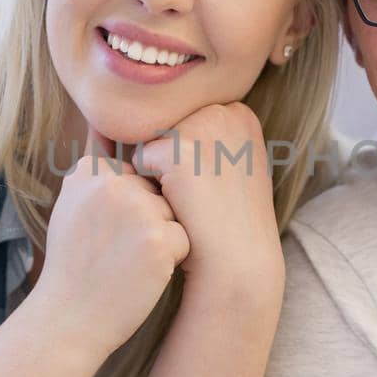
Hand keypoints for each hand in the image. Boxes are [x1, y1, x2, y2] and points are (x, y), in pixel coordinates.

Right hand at [31, 128, 190, 356]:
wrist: (69, 319)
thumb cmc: (75, 265)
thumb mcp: (71, 206)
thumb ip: (93, 171)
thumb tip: (105, 128)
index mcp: (89, 171)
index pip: (136, 173)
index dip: (128, 208)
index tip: (104, 233)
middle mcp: (112, 182)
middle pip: (158, 191)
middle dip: (148, 221)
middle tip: (116, 252)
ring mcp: (137, 208)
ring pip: (176, 212)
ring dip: (162, 239)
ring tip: (128, 262)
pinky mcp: (160, 237)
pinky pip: (186, 237)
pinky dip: (172, 259)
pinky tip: (143, 273)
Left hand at [129, 103, 281, 285]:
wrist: (239, 265)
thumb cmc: (229, 222)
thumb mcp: (231, 166)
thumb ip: (207, 136)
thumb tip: (144, 115)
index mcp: (238, 112)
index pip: (183, 120)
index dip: (188, 157)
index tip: (213, 184)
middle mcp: (223, 111)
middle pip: (165, 126)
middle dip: (171, 159)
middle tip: (202, 195)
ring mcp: (201, 128)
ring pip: (149, 142)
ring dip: (157, 172)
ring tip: (190, 200)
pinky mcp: (176, 151)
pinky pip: (138, 162)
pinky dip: (148, 188)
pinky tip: (178, 207)